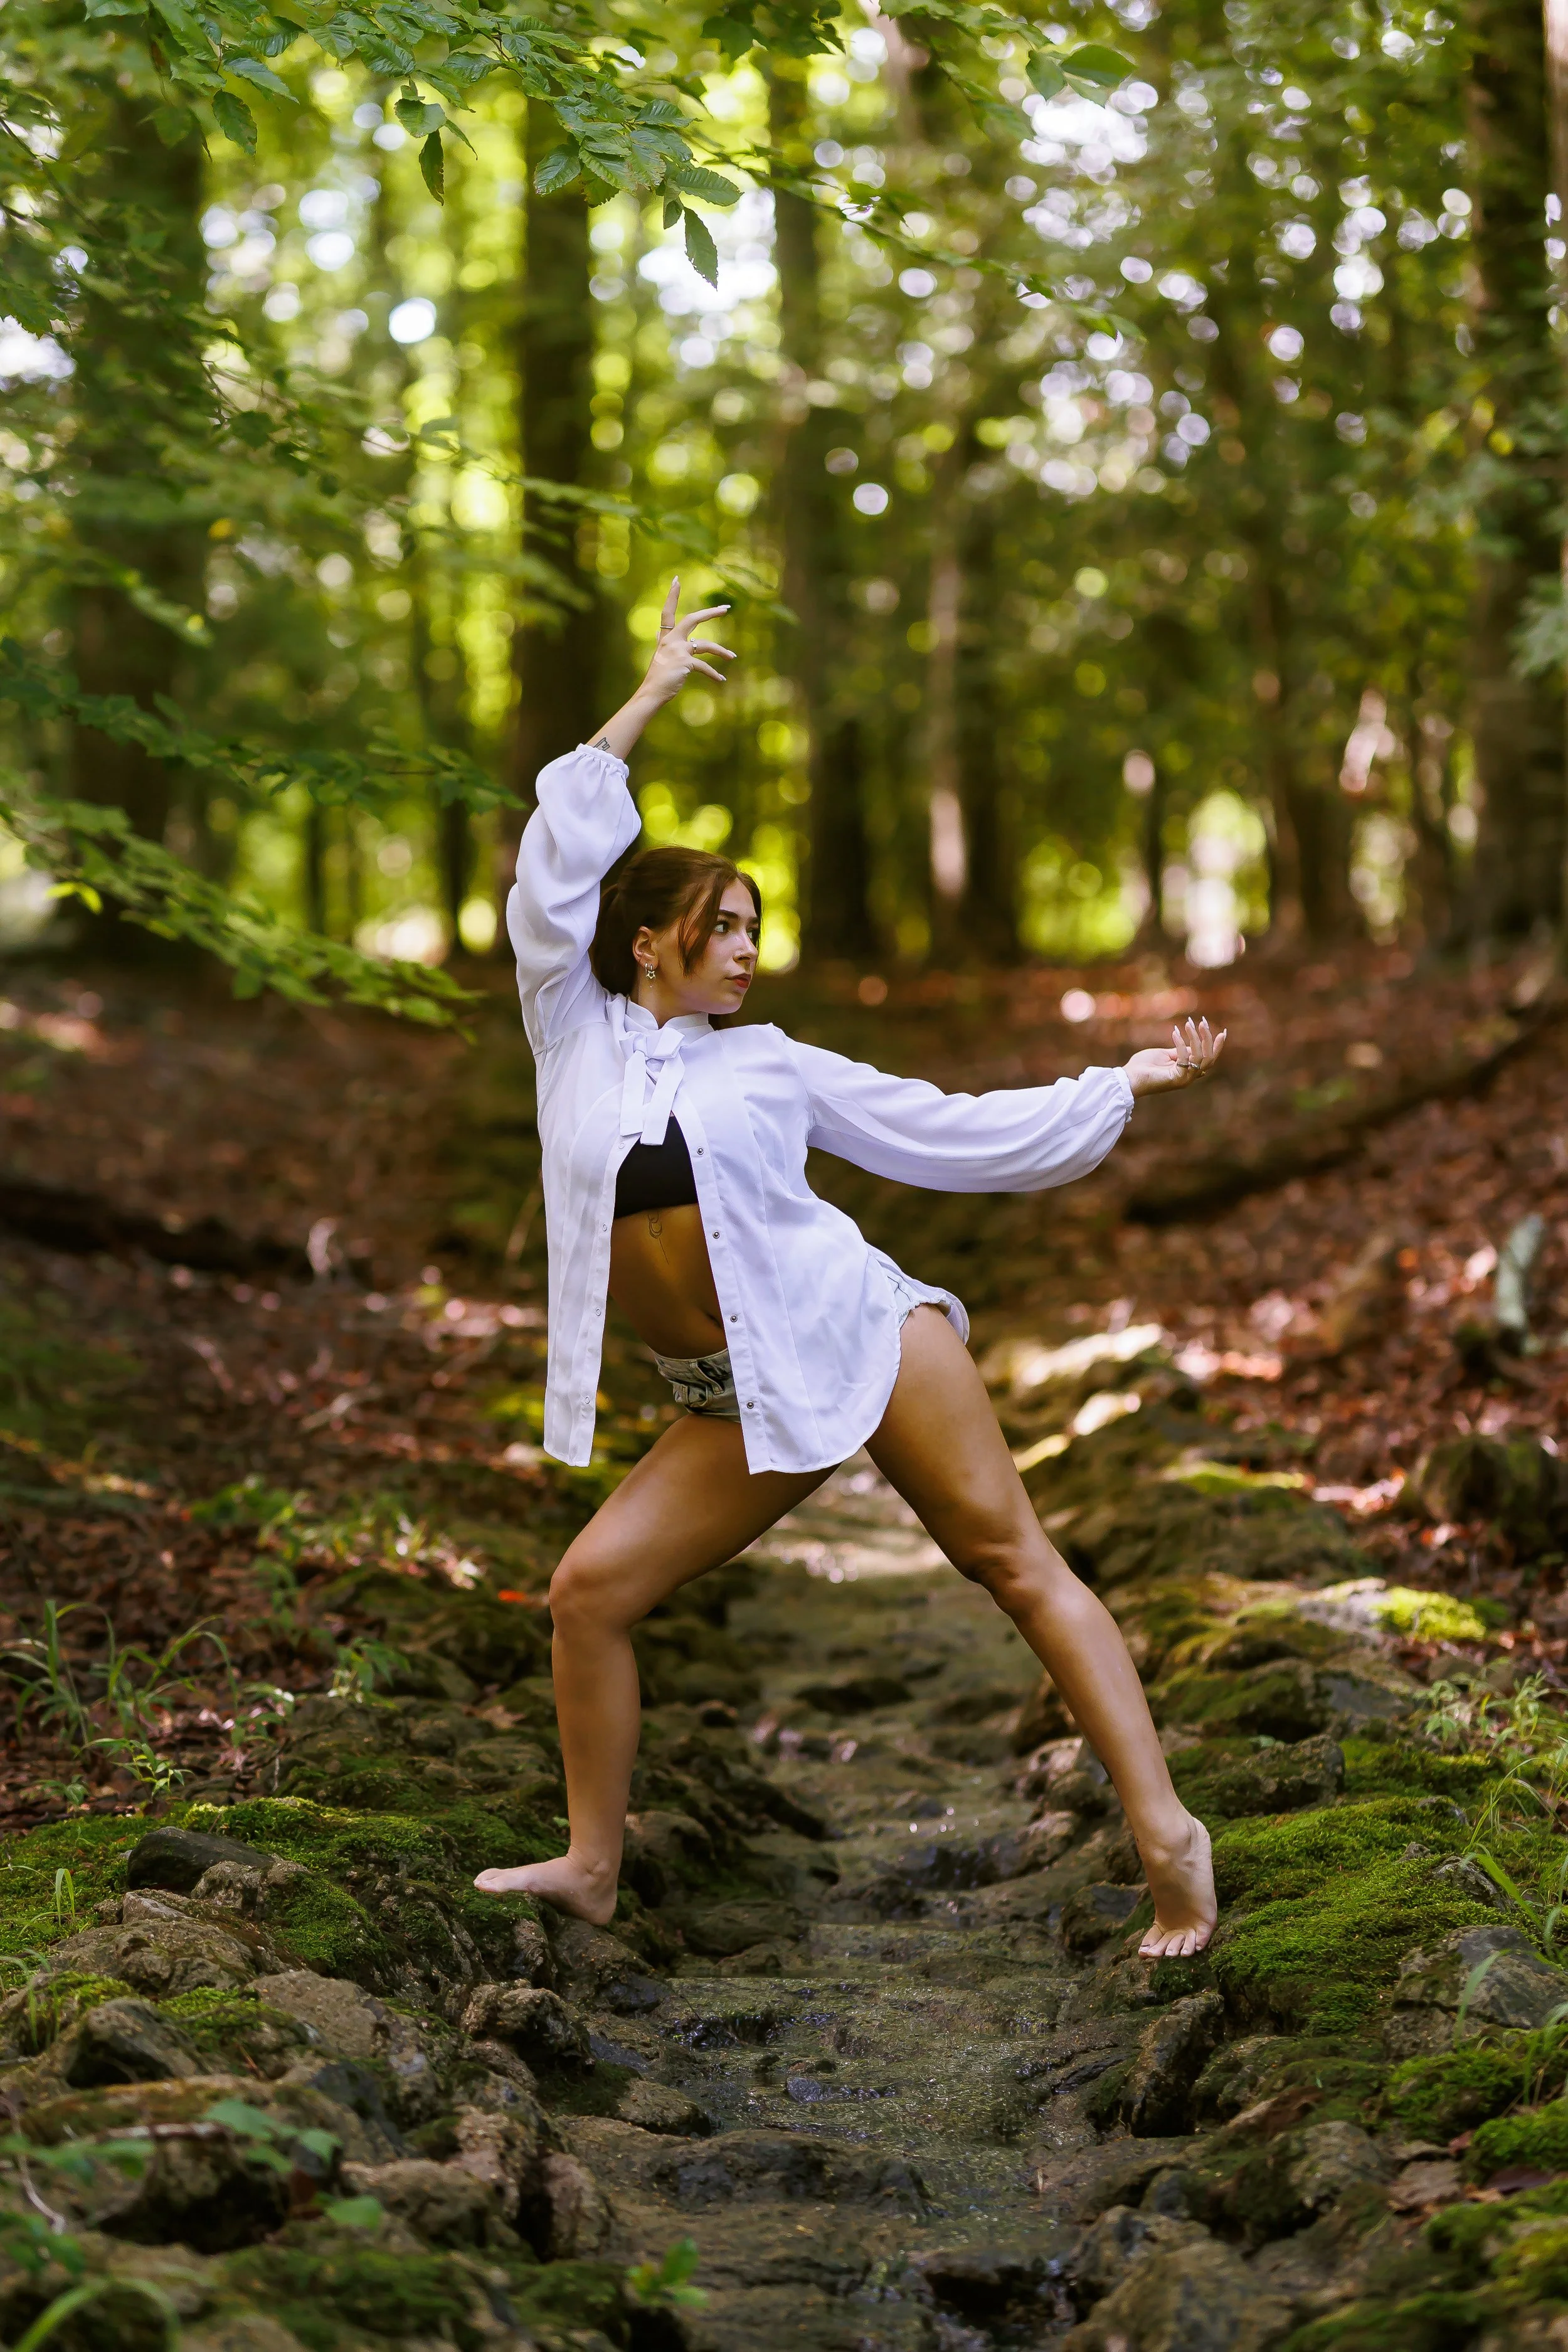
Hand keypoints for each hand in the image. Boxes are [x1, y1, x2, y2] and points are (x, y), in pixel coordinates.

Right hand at [636, 578, 733, 707]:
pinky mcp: (685, 663)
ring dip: (720, 651)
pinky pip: (704, 667)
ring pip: (705, 645)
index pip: (667, 612)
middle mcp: (671, 640)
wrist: (652, 692)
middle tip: (726, 609)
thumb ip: (661, 642)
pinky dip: (714, 674)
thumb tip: (658, 632)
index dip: (672, 595)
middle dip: (710, 613)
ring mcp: (678, 650)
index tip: (677, 579)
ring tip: (732, 656)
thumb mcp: (658, 655)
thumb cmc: (657, 677)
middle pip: (693, 619)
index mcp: (665, 638)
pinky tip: (721, 680)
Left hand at [1124, 1016, 1225, 1098]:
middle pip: (1209, 1058)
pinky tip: (1173, 1032)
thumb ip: (1180, 1050)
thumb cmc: (1143, 1066)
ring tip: (1188, 1024)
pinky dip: (1181, 1044)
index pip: (1209, 1059)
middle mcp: (1189, 1077)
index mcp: (1188, 1071)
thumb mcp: (1165, 1054)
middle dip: (1208, 1038)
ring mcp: (1185, 1079)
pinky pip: (1186, 1058)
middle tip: (1202, 1022)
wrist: (1129, 1078)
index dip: (1217, 1046)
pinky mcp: (1178, 1079)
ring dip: (1195, 1038)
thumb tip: (1193, 1044)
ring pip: (1201, 1057)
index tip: (1223, 1032)